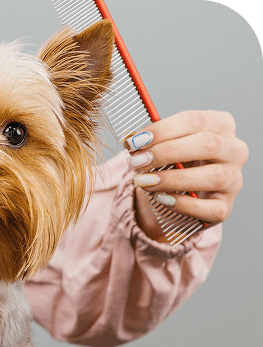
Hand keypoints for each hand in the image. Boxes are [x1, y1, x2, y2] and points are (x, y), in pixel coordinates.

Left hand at [126, 110, 246, 240]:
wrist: (178, 193)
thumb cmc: (173, 161)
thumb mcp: (162, 145)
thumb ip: (149, 141)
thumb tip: (129, 139)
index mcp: (220, 124)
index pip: (195, 121)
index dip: (162, 130)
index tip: (134, 142)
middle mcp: (234, 150)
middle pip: (207, 144)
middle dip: (166, 153)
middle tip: (137, 162)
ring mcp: (234, 179)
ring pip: (213, 176)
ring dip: (172, 179)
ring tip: (142, 181)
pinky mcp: (225, 206)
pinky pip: (210, 208)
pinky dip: (183, 204)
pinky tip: (161, 199)